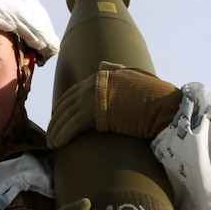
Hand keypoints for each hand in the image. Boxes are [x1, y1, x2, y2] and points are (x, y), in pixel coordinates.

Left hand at [48, 66, 180, 148]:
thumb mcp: (131, 75)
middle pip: (66, 105)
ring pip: (66, 116)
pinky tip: (58, 144)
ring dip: (56, 131)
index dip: (63, 107)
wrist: (160, 103)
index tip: (57, 119)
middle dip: (56, 121)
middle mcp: (92, 85)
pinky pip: (72, 125)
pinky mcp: (93, 112)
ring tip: (52, 144)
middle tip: (51, 134)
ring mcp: (91, 97)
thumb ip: (116, 70)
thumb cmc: (151, 93)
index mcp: (99, 77)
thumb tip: (104, 65)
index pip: (73, 93)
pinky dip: (63, 135)